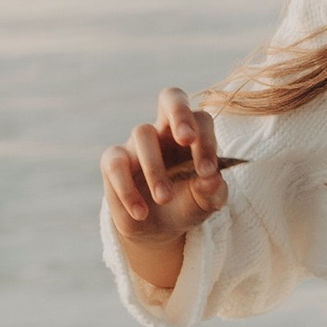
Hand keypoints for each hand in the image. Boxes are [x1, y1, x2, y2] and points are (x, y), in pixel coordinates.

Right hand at [101, 88, 228, 282]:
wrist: (160, 229)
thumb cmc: (187, 205)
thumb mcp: (205, 203)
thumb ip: (212, 191)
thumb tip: (211, 179)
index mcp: (193, 135)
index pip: (200, 119)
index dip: (205, 139)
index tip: (208, 172)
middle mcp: (164, 131)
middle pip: (170, 97)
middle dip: (180, 113)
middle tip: (187, 139)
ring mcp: (137, 143)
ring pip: (142, 133)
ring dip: (155, 168)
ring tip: (164, 198)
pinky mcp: (113, 162)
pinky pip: (116, 164)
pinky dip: (128, 190)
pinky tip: (141, 212)